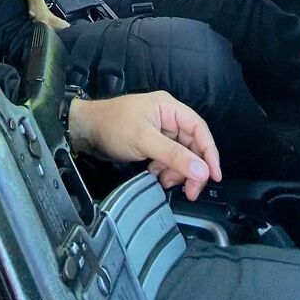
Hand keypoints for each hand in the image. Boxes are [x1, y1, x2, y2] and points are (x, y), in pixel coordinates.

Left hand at [68, 91, 221, 200]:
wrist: (85, 131)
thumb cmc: (112, 126)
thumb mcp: (144, 140)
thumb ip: (173, 155)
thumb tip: (202, 171)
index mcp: (169, 108)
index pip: (199, 129)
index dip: (209, 152)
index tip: (214, 176)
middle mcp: (167, 118)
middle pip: (192, 145)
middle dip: (191, 168)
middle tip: (190, 191)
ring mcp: (159, 131)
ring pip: (181, 155)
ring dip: (176, 171)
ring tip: (163, 181)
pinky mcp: (151, 144)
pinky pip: (168, 159)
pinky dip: (165, 170)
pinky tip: (155, 175)